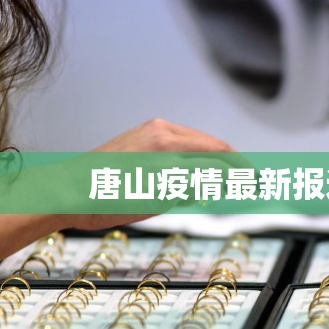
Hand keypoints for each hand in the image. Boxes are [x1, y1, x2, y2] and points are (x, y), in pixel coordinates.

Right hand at [69, 118, 237, 229]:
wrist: (68, 191)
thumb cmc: (100, 182)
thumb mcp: (138, 162)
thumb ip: (171, 167)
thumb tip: (205, 184)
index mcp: (159, 129)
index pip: (209, 143)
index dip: (233, 159)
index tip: (248, 173)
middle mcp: (166, 137)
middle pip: (220, 151)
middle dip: (244, 170)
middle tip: (261, 185)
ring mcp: (164, 158)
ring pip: (211, 169)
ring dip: (225, 184)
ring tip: (230, 193)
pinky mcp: (160, 180)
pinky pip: (194, 189)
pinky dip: (203, 195)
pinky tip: (190, 198)